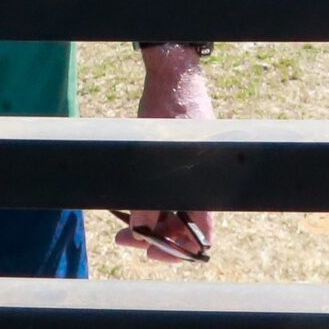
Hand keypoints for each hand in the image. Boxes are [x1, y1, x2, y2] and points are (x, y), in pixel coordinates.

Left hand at [115, 46, 216, 262]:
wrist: (174, 76)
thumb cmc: (167, 110)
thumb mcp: (153, 155)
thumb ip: (149, 197)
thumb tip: (141, 232)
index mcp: (205, 185)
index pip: (201, 235)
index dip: (178, 251)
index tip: (150, 252)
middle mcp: (201, 183)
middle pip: (183, 228)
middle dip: (155, 238)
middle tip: (124, 239)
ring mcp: (190, 174)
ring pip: (173, 212)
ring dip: (149, 223)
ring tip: (123, 228)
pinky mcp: (179, 165)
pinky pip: (168, 194)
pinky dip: (151, 203)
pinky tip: (130, 203)